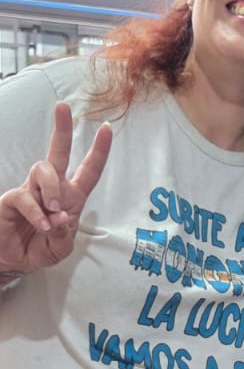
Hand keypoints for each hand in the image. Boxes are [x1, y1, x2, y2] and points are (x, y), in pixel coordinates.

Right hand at [0, 103, 111, 275]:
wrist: (13, 261)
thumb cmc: (39, 249)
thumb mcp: (60, 248)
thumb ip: (65, 235)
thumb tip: (62, 215)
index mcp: (70, 197)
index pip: (87, 170)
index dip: (98, 151)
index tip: (106, 128)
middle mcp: (51, 189)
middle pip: (59, 152)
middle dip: (61, 129)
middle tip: (63, 107)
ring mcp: (31, 191)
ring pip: (43, 169)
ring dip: (51, 188)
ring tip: (53, 208)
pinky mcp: (12, 200)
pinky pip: (24, 196)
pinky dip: (35, 211)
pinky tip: (41, 224)